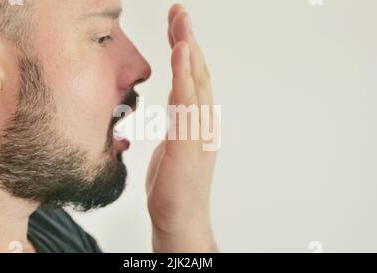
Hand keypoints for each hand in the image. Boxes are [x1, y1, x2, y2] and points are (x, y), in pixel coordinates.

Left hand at [146, 4, 217, 252]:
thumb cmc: (175, 184)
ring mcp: (199, 131)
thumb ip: (178, 121)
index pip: (192, 77)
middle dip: (188, 39)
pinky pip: (187, 102)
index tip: (176, 26)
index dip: (185, 50)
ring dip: (188, 49)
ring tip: (182, 22)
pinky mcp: (189, 142)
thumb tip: (175, 105)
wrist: (180, 217)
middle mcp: (203, 120)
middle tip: (180, 11)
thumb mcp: (173, 143)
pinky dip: (185, 74)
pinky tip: (181, 54)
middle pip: (196, 72)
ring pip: (195, 82)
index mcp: (197, 120)